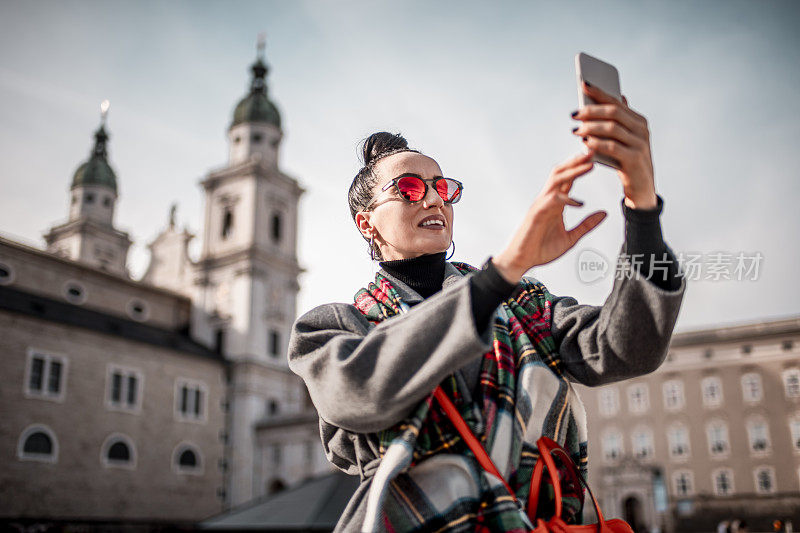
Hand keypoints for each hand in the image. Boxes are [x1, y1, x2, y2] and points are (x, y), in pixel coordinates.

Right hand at [493, 151, 606, 282]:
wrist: (521, 261)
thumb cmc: (541, 248)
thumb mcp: (571, 238)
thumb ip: (586, 225)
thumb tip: (604, 214)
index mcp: (556, 203)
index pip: (569, 179)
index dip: (581, 166)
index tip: (596, 156)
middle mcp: (548, 200)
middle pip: (561, 173)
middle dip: (577, 161)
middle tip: (593, 150)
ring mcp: (541, 205)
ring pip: (556, 181)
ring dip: (573, 171)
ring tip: (588, 164)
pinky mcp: (536, 215)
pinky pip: (551, 202)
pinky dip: (565, 199)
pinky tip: (578, 202)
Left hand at [572, 81, 656, 209]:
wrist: (642, 188)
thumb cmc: (627, 161)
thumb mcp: (623, 140)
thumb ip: (617, 121)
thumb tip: (615, 96)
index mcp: (638, 121)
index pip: (617, 101)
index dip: (600, 92)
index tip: (583, 84)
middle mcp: (641, 129)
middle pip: (614, 113)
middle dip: (592, 111)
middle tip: (574, 114)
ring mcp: (640, 144)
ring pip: (612, 128)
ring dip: (591, 127)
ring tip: (576, 130)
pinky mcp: (634, 159)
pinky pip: (612, 147)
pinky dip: (597, 143)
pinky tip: (585, 143)